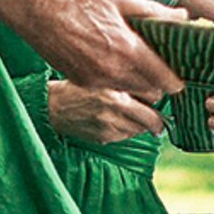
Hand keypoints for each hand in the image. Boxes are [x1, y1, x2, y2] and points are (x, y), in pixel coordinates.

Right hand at [26, 0, 184, 103]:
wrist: (40, 11)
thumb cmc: (82, 1)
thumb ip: (155, 12)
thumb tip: (183, 16)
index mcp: (128, 50)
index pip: (164, 80)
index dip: (175, 79)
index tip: (179, 74)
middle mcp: (114, 71)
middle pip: (151, 93)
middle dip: (158, 83)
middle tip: (159, 67)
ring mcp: (97, 81)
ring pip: (131, 94)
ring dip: (139, 86)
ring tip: (138, 65)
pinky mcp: (83, 83)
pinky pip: (111, 90)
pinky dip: (118, 84)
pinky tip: (114, 63)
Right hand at [46, 80, 164, 143]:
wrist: (54, 106)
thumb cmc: (79, 86)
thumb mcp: (104, 76)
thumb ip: (127, 81)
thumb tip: (153, 88)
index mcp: (116, 89)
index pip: (153, 95)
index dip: (157, 96)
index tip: (157, 97)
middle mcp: (114, 108)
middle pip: (151, 119)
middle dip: (157, 121)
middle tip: (159, 121)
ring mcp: (109, 125)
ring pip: (139, 129)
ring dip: (140, 125)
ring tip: (131, 116)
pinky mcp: (103, 138)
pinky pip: (125, 136)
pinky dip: (126, 131)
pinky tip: (116, 122)